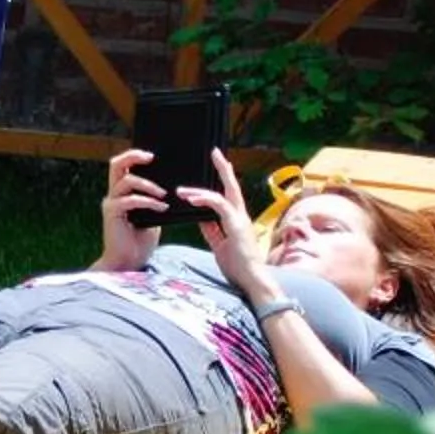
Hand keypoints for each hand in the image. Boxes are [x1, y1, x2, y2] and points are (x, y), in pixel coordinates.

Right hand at [95, 146, 164, 270]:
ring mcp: (112, 203)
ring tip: (164, 194)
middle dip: (133, 156)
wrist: (129, 262)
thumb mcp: (153, 214)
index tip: (154, 155)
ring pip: (125, 180)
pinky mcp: (112, 214)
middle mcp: (114, 194)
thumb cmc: (141, 241)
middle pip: (116, 164)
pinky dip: (148, 202)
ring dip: (148, 185)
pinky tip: (161, 208)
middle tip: (151, 157)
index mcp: (123, 192)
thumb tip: (174, 186)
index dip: (135, 155)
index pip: (124, 165)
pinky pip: (130, 200)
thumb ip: (156, 199)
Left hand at [178, 149, 277, 304]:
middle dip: (224, 168)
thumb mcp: (220, 246)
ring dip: (200, 189)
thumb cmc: (238, 268)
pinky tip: (191, 198)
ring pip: (223, 193)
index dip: (222, 181)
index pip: (228, 195)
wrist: (252, 281)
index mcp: (236, 221)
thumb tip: (200, 218)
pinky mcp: (237, 225)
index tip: (217, 167)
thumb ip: (212, 231)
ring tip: (181, 190)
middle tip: (214, 152)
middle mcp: (241, 216)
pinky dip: (204, 199)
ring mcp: (241, 220)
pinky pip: (219, 205)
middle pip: (232, 186)